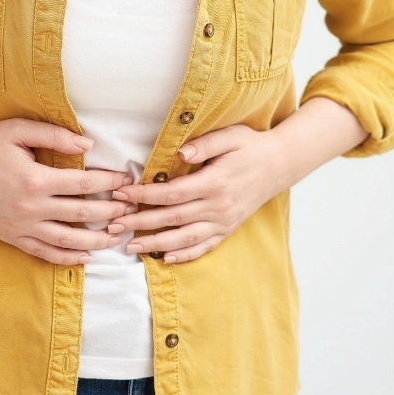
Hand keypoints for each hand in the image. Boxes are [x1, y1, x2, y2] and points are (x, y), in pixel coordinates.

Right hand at [0, 116, 138, 264]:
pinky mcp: (11, 237)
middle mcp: (30, 207)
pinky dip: (67, 258)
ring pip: (67, 240)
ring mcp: (20, 226)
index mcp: (34, 179)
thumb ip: (54, 136)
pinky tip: (86, 257)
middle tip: (132, 210)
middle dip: (111, 212)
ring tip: (117, 237)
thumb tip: (88, 143)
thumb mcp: (17, 130)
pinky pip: (43, 252)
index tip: (127, 180)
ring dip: (96, 239)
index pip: (84, 183)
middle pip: (82, 213)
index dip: (110, 182)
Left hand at [107, 125, 290, 263]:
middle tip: (113, 224)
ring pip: (184, 238)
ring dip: (155, 243)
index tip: (121, 193)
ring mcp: (223, 221)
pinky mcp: (227, 229)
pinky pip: (204, 247)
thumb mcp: (231, 136)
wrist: (280, 165)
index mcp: (215, 182)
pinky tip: (164, 258)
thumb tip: (181, 153)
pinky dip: (184, 255)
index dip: (144, 195)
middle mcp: (218, 206)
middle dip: (139, 222)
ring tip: (129, 246)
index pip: (171, 192)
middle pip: (172, 218)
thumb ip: (205, 144)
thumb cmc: (251, 146)